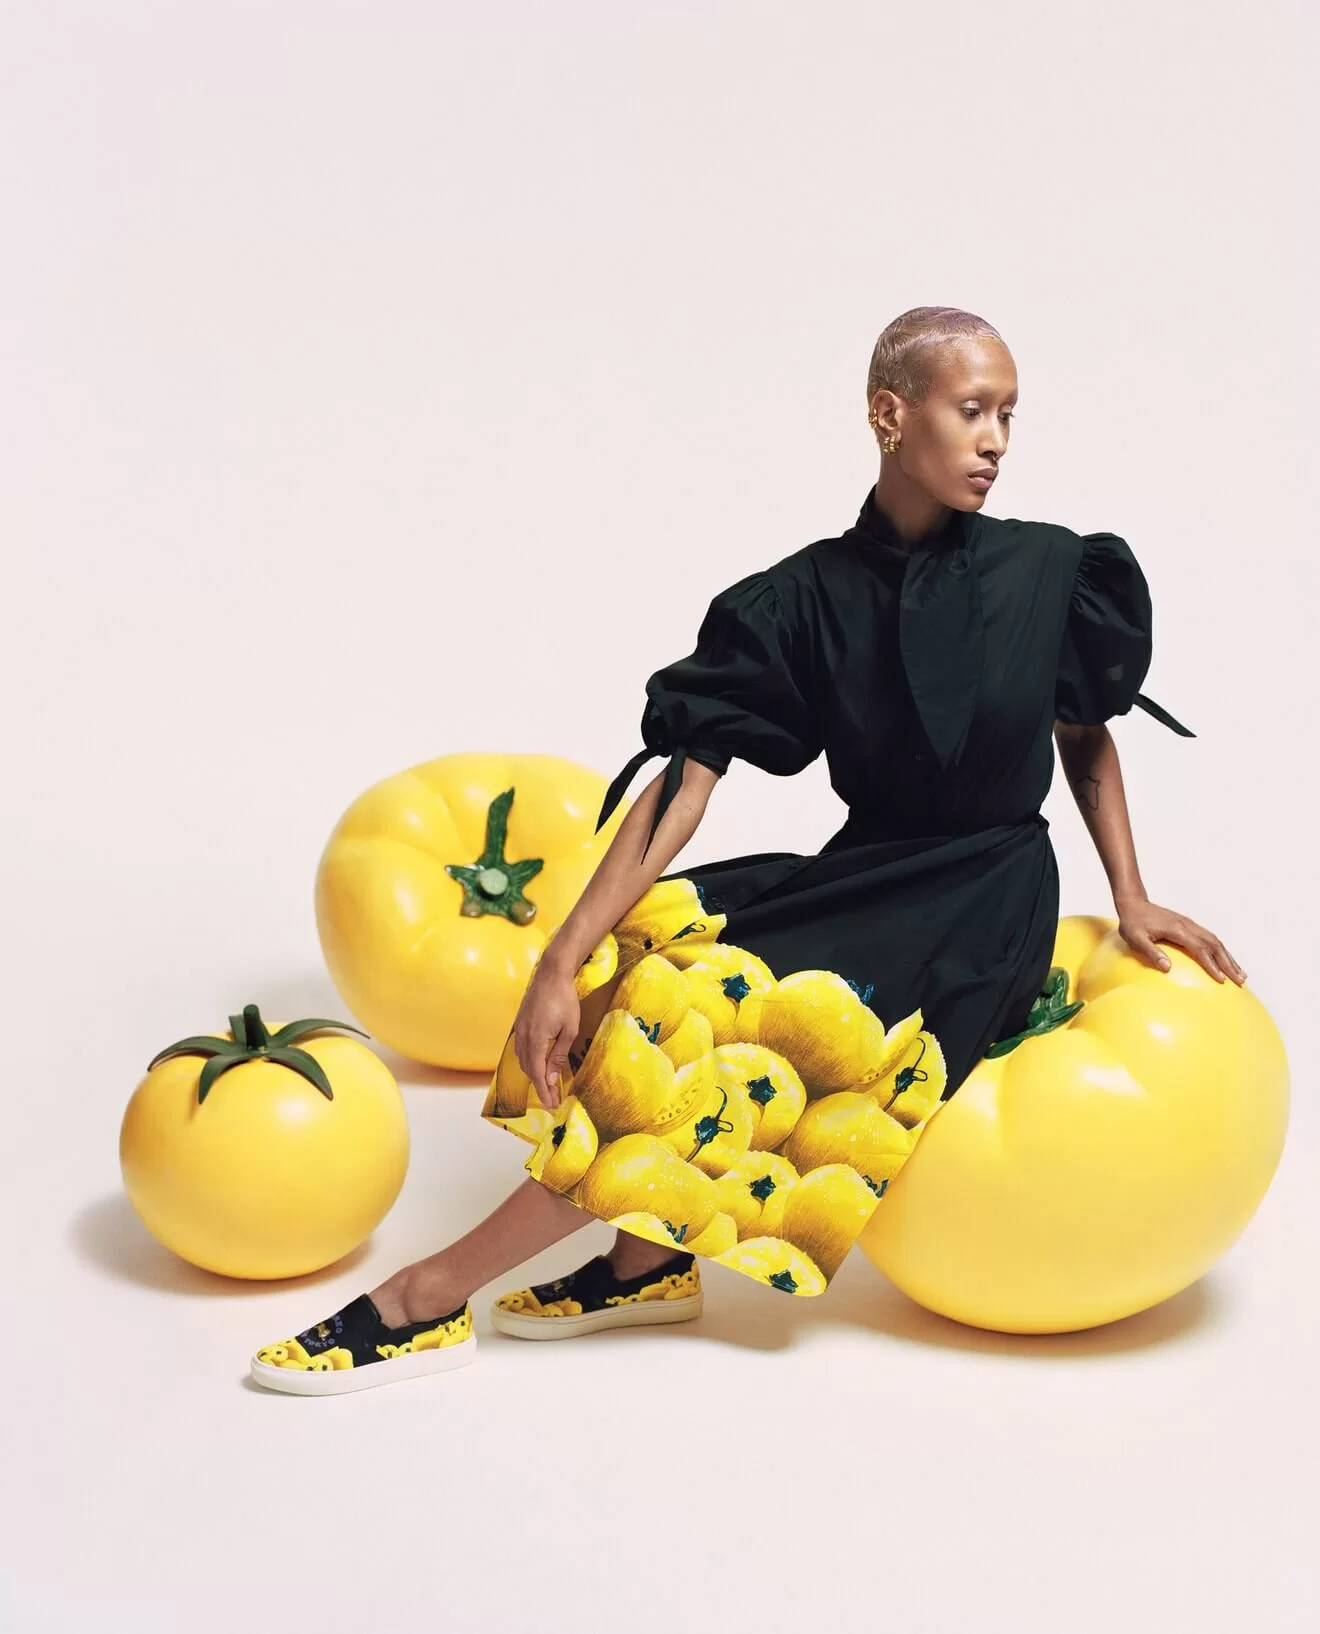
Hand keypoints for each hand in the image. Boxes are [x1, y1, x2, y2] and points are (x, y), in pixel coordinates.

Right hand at [512, 964, 580, 1110]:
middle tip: (552, 1099)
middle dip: (539, 1087)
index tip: (552, 1105)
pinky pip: (520, 1049)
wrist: (551, 974)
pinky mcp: (520, 1023)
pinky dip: (528, 1061)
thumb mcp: (569, 1029)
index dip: (544, 1092)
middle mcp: (523, 1037)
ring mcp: (519, 1030)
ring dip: (533, 1074)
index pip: (538, 1074)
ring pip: (522, 1060)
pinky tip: (536, 1063)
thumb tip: (551, 1078)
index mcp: (535, 1040)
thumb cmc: (565, 1000)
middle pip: (528, 1070)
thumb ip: (558, 1055)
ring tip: (546, 1085)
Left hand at [1114, 895, 1246, 984]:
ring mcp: (1190, 925)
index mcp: (1177, 930)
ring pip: (1216, 941)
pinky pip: (1210, 938)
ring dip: (1229, 958)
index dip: (1211, 965)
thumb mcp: (1135, 939)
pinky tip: (1226, 960)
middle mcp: (1188, 926)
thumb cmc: (1132, 922)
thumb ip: (1151, 952)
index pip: (1200, 949)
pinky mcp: (1189, 926)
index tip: (1221, 980)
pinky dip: (1221, 951)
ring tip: (1241, 974)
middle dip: (1229, 964)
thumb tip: (1167, 968)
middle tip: (1240, 980)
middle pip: (1214, 945)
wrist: (1133, 903)